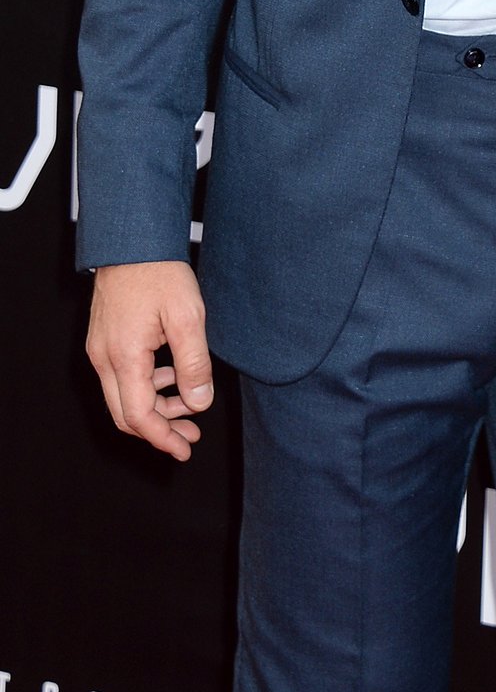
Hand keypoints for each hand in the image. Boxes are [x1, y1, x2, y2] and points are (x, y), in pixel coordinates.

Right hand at [87, 260, 213, 460]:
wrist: (133, 242)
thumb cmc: (159, 273)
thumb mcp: (188, 317)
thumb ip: (194, 364)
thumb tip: (198, 403)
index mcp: (124, 357)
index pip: (139, 416)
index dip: (163, 438)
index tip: (184, 449)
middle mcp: (104, 358)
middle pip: (126, 414)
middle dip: (160, 430)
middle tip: (190, 435)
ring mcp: (101, 350)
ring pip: (124, 396)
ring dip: (156, 407)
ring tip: (190, 404)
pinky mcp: (106, 340)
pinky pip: (123, 377)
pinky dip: (148, 385)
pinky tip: (173, 376)